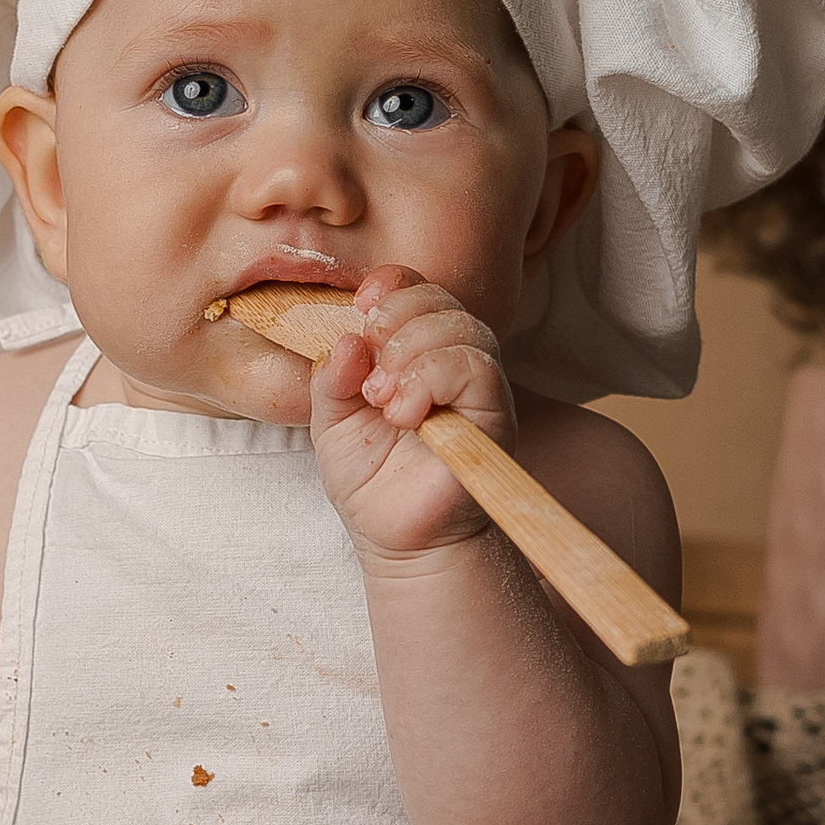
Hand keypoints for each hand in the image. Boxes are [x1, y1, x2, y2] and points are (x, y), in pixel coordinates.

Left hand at [308, 268, 517, 563]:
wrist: (398, 539)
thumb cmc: (370, 481)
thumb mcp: (331, 421)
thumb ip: (332, 377)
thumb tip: (348, 339)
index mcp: (415, 353)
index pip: (418, 290)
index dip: (394, 285)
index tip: (361, 305)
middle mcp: (453, 363)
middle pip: (442, 299)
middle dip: (396, 317)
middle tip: (370, 370)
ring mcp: (478, 388)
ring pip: (463, 327)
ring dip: (411, 352)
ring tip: (384, 399)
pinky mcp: (494, 416)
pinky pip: (477, 367)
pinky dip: (431, 378)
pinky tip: (405, 413)